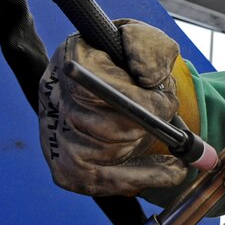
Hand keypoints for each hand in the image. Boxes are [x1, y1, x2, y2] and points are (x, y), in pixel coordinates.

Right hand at [38, 19, 187, 195]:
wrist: (121, 89)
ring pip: (111, 154)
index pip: (104, 92)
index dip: (145, 103)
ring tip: (161, 135)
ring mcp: (55, 138)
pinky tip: (171, 171)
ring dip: (145, 146)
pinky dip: (144, 178)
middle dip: (149, 127)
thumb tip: (148, 78)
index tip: (168, 103)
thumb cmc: (133, 64)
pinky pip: (106, 183)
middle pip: (109, 129)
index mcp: (71, 60)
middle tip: (170, 123)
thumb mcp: (148, 41)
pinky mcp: (66, 169)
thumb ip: (150, 49)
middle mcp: (54, 101)